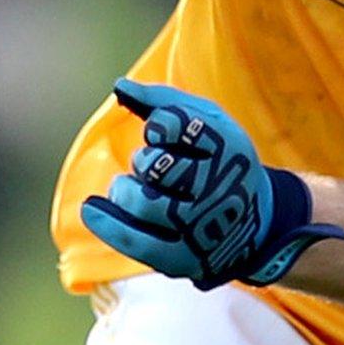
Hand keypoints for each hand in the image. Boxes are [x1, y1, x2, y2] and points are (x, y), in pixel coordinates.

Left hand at [81, 78, 343, 290]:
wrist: (253, 222)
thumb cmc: (218, 161)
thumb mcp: (207, 123)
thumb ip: (164, 101)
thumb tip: (119, 86)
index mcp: (229, 148)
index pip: (173, 124)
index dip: (159, 124)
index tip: (164, 132)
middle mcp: (218, 189)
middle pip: (156, 164)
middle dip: (145, 160)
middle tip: (154, 166)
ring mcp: (200, 227)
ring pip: (143, 201)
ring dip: (125, 189)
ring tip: (128, 188)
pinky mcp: (181, 258)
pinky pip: (135, 241)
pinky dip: (107, 224)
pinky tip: (90, 208)